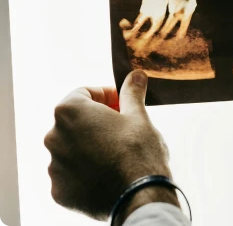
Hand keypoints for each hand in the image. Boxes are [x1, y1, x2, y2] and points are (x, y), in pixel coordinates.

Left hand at [45, 71, 176, 221]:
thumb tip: (136, 75)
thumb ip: (131, 94)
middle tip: (123, 129)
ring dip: (90, 146)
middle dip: (97, 122)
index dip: (106, 96)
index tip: (122, 105)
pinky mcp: (59, 190)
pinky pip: (71, 174)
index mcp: (70, 112)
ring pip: (72, 148)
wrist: (139, 196)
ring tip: (117, 155)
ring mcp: (54, 166)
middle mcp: (54, 137)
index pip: (84, 93)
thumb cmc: (139, 152)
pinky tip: (108, 174)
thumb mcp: (139, 117)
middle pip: (75, 122)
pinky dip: (86, 171)